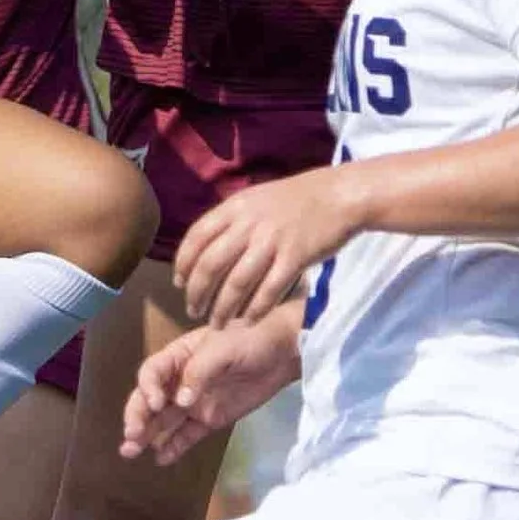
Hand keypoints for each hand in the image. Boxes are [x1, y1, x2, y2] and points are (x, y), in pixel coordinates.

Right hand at [124, 311, 302, 466]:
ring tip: (130, 452)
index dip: (148, 388)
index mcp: (179, 356)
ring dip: (146, 435)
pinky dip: (174, 447)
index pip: (152, 373)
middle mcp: (180, 380)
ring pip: (163, 421)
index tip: (156, 403)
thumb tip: (181, 402)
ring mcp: (195, 402)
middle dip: (137, 416)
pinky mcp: (211, 419)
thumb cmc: (250, 338)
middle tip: (131, 436)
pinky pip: (187, 435)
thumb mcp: (223, 348)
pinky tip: (161, 459)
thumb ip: (199, 373)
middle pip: (151, 400)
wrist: (283, 352)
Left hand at [174, 163, 363, 328]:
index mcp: (236, 207)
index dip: (183, 264)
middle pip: (211, 265)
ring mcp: (272, 241)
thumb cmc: (296, 199)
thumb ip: (232, 220)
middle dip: (197, 293)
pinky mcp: (295, 258)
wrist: (338, 196)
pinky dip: (255, 309)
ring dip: (222, 308)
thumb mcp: (256, 199)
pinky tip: (247, 321)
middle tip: (193, 310)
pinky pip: (269, 290)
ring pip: (237, 283)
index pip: (197, 237)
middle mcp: (250, 224)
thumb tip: (205, 247)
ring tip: (216, 323)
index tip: (179, 283)